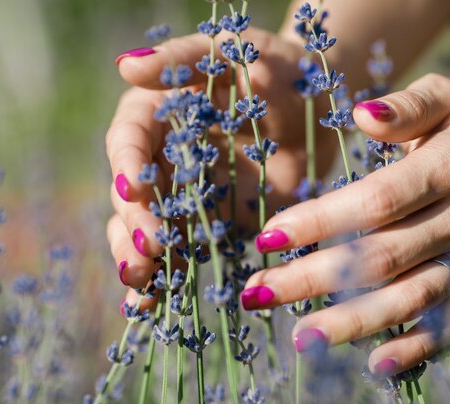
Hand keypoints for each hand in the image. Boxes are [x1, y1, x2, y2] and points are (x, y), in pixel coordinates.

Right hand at [106, 27, 336, 307]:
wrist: (324, 107)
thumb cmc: (281, 67)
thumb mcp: (237, 49)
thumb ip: (184, 57)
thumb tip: (125, 65)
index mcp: (160, 113)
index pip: (129, 140)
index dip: (126, 166)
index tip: (135, 189)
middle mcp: (166, 158)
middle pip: (132, 196)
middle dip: (134, 224)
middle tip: (150, 247)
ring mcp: (187, 196)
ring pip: (147, 231)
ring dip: (138, 259)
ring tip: (142, 284)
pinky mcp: (213, 224)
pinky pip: (184, 254)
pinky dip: (165, 280)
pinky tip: (153, 306)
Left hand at [240, 70, 449, 374]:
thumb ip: (408, 105)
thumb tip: (362, 117)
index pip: (374, 202)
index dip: (319, 222)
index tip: (268, 236)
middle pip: (380, 257)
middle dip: (313, 279)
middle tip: (257, 292)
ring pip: (410, 298)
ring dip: (352, 323)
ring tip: (300, 336)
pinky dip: (417, 348)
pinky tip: (375, 364)